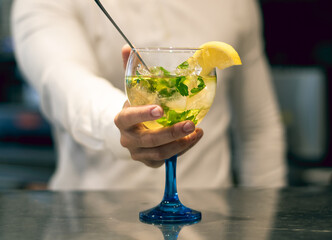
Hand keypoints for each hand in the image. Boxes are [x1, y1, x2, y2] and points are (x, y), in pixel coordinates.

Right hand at [114, 45, 203, 167]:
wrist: (129, 132)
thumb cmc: (135, 108)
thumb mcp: (131, 91)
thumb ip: (131, 70)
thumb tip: (127, 47)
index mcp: (122, 120)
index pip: (128, 118)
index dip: (143, 115)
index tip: (160, 110)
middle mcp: (128, 139)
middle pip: (149, 139)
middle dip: (171, 132)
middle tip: (190, 123)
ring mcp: (138, 153)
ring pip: (160, 152)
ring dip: (181, 143)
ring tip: (197, 131)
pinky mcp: (149, 161)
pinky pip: (167, 159)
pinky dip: (182, 149)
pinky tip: (194, 138)